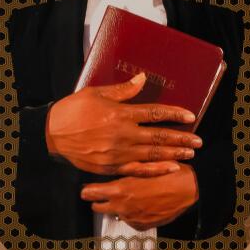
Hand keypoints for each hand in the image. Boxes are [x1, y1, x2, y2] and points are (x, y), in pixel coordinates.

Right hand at [46, 73, 201, 173]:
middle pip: (159, 136)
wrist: (51, 135)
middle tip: (198, 141)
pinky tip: (171, 168)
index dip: (174, 114)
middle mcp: (122, 134)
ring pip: (152, 154)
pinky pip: (138, 170)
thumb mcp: (96, 93)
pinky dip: (156, 170)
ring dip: (174, 153)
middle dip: (181, 139)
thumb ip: (122, 90)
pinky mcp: (112, 167)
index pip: (154, 113)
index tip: (190, 116)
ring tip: (190, 154)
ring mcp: (118, 153)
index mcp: (120, 114)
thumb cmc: (72, 111)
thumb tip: (142, 79)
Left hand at [81, 165, 199, 230]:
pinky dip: (133, 214)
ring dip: (119, 206)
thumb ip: (123, 169)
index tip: (91, 187)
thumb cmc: (169, 173)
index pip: (89, 193)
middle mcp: (122, 207)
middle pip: (97, 207)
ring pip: (115, 214)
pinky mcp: (142, 225)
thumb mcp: (143, 165)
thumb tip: (109, 167)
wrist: (190, 189)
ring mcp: (132, 218)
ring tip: (132, 196)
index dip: (89, 189)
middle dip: (100, 199)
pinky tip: (142, 205)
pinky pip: (130, 221)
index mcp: (120, 190)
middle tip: (109, 191)